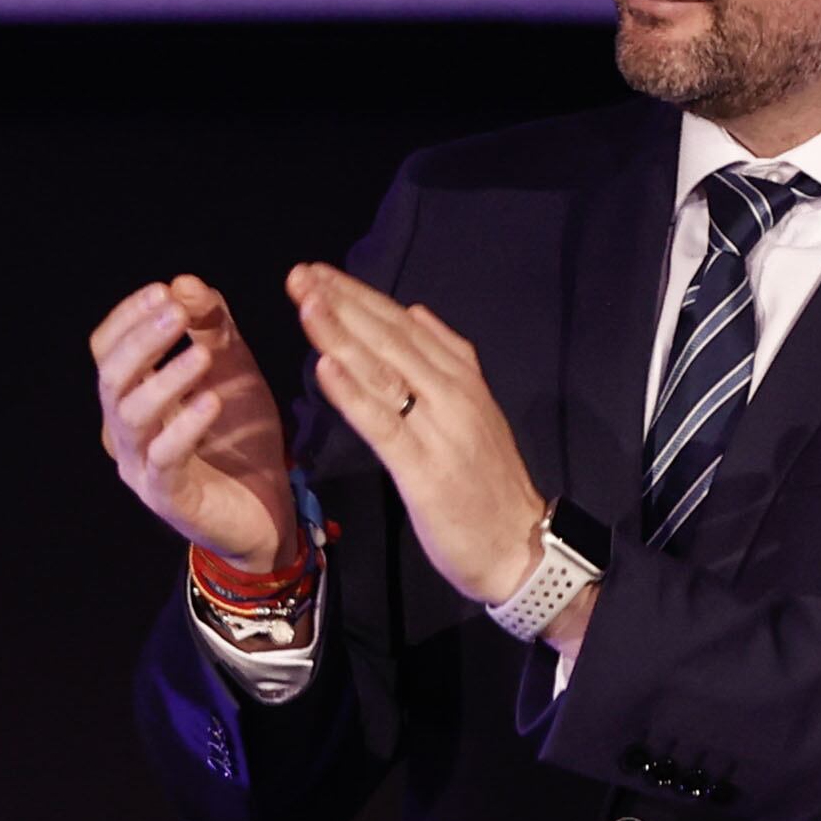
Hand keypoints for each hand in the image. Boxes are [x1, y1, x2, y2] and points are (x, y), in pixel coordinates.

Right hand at [91, 275, 299, 567]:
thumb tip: (185, 282)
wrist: (266, 512)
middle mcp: (123, 432)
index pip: (106, 350)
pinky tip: (210, 402)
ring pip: (133, 416)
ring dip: (165, 379)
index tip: (163, 291)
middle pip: (111, 378)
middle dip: (142, 341)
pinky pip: (165, 458)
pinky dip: (185, 427)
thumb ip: (210, 327)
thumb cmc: (238, 439)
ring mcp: (140, 466)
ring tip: (201, 355)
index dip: (128, 318)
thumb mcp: (231, 369)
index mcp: (130, 398)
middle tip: (176, 313)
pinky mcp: (168, 496)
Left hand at [287, 265, 555, 612]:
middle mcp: (453, 394)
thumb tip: (417, 312)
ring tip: (306, 302)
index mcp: (462, 378)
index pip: (404, 325)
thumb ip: (448, 360)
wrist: (521, 547)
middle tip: (299, 275)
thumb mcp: (474, 410)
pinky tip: (324, 366)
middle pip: (390, 339)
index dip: (358, 296)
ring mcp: (440, 430)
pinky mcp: (424, 469)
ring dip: (342, 333)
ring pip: (385, 371)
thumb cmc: (488, 484)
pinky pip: (383, 424)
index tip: (316, 273)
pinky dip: (353, 393)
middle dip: (342, 303)